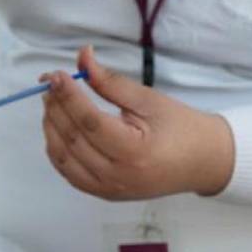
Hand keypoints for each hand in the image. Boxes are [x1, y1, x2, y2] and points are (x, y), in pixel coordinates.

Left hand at [40, 46, 233, 200]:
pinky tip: (56, 128)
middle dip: (56, 107)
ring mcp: (110, 189)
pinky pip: (71, 174)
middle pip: (73, 139)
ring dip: (51, 128)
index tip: (55, 75)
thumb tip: (82, 57)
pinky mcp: (105, 194)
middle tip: (49, 82)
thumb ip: (111, 81)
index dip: (68, 96)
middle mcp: (119, 176)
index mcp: (135, 151)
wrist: (202, 162)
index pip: (89, 122)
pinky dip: (57, 151)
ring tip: (51, 101)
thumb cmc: (180, 126)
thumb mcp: (149, 99)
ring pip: (65, 158)